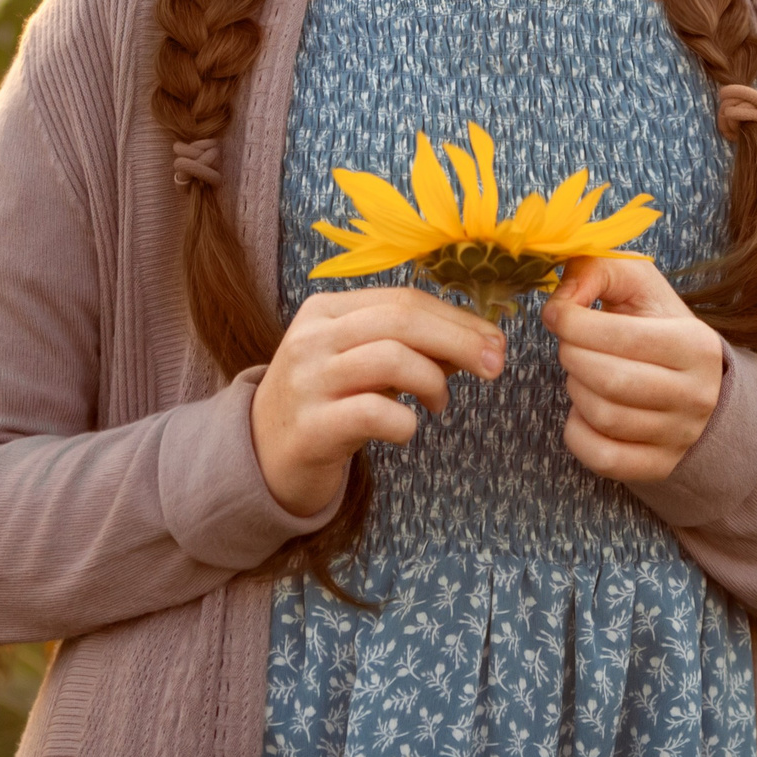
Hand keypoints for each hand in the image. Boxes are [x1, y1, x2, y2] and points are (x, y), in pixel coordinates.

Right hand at [252, 286, 503, 517]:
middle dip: (460, 339)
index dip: (457, 318)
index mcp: (325, 310)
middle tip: (495, 365)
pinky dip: (406, 421)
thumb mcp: (358, 363)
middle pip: (401, 320)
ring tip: (440, 403)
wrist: (261, 456)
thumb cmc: (324, 403)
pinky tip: (408, 429)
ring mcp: (308, 381)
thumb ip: (409, 347)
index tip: (496, 341)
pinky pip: (375, 413)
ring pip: (391, 358)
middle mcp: (313, 338)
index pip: (402, 300)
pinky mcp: (311, 427)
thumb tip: (478, 342)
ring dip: (433, 381)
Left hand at [541, 256, 725, 482]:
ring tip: (581, 373)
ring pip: (603, 417)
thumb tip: (560, 299)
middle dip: (571, 356)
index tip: (557, 314)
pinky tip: (583, 410)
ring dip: (575, 390)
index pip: (618, 336)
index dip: (571, 322)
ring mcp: (679, 435)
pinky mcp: (660, 466)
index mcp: (695, 344)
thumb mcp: (639, 284)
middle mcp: (695, 394)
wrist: (700, 382)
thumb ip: (597, 270)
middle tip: (569, 344)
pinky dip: (578, 433)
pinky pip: (603, 458)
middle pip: (607, 379)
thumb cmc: (659, 325)